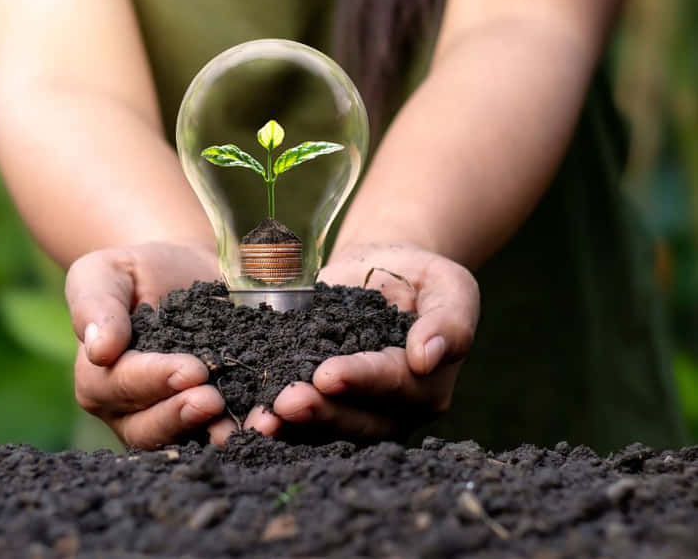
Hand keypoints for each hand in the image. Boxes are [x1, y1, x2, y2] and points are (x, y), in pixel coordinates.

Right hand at [66, 242, 236, 448]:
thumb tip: (98, 350)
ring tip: (244, 424)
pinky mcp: (211, 417)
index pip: (123, 385)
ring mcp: (172, 419)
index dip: (156, 379)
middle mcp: (132, 411)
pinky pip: (224, 429)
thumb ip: (94, 306)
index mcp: (100, 379)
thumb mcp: (104, 273)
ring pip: (187, 438)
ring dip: (216, 434)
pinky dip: (246, 427)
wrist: (184, 271)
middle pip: (149, 426)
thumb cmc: (136, 271)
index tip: (191, 369)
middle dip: (182, 415)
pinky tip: (270, 420)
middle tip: (213, 400)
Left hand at [244, 243, 479, 440]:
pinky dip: (278, 421)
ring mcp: (358, 413)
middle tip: (286, 401)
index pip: (394, 384)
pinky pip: (303, 421)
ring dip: (294, 426)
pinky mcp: (326, 406)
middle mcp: (394, 410)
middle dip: (321, 410)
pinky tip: (251, 416)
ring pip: (328, 429)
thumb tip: (426, 357)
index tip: (328, 374)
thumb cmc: (420, 275)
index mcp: (427, 384)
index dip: (361, 379)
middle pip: (360, 419)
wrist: (381, 270)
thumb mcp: (448, 284)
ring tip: (263, 417)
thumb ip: (449, 320)